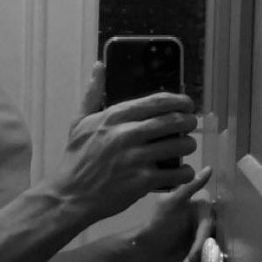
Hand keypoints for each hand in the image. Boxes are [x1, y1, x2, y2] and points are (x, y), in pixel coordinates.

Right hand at [54, 63, 200, 224]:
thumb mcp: (80, 122)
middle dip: (189, 121)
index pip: (157, 101)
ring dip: (189, 145)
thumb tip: (98, 66)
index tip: (187, 104)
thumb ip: (92, 93)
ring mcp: (136, 158)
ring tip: (187, 147)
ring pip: (179, 145)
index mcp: (115, 116)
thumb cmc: (76, 158)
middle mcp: (127, 133)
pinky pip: (176, 173)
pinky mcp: (142, 181)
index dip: (179, 101)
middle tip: (191, 125)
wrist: (70, 195)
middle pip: (174, 120)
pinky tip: (182, 172)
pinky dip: (184, 172)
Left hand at [131, 167, 213, 261]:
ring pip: (209, 257)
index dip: (201, 241)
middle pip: (211, 244)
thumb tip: (209, 168)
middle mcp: (206, 224)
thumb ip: (190, 187)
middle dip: (197, 259)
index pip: (208, 228)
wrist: (143, 251)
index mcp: (202, 209)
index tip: (193, 254)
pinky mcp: (199, 255)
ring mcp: (203, 240)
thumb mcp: (172, 204)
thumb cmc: (156, 225)